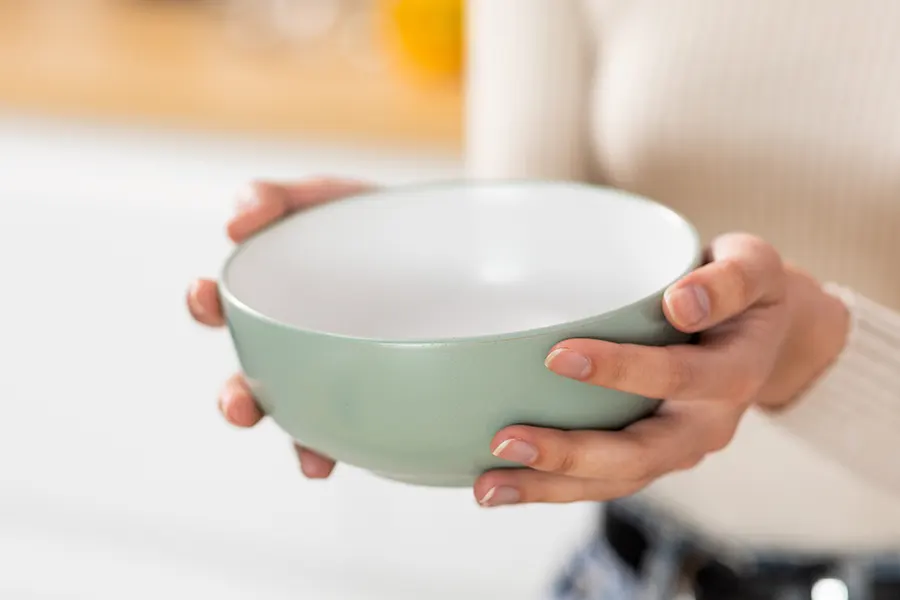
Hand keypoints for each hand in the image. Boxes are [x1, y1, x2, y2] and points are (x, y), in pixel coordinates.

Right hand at [186, 177, 373, 478]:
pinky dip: (348, 448)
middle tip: (240, 406)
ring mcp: (335, 372)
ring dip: (295, 441)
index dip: (205, 304)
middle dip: (238, 399)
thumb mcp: (322, 198)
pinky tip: (347, 459)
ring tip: (308, 458)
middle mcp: (293, 343)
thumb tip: (234, 224)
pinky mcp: (378, 392)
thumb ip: (273, 199)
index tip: (206, 295)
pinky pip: (356, 427)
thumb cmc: (369, 221)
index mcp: (272, 296)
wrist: (448, 239)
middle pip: (251, 379)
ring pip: (302, 416)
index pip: (223, 305)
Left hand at [474, 233, 849, 506]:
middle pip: (639, 454)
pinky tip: (500, 484)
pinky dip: (552, 488)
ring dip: (549, 486)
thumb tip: (681, 302)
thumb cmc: (747, 292)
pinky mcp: (651, 457)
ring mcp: (677, 449)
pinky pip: (603, 482)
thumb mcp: (754, 265)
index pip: (676, 377)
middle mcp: (706, 425)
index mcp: (733, 375)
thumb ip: (728, 278)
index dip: (621, 370)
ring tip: (487, 486)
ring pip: (615, 481)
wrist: (767, 335)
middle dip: (570, 452)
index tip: (556, 355)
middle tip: (505, 439)